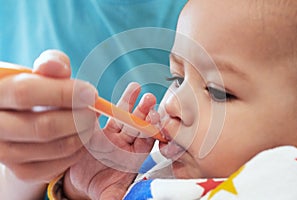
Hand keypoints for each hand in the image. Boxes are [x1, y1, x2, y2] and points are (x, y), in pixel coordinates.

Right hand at [0, 50, 97, 184]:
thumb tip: (60, 67)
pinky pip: (57, 166)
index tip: (91, 94)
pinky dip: (77, 151)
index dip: (63, 93)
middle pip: (43, 127)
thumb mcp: (40, 73)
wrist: (22, 119)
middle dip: (78, 118)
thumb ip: (51, 64)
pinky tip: (81, 137)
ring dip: (82, 134)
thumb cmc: (36, 91)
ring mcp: (5, 154)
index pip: (26, 93)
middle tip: (93, 111)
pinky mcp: (22, 171)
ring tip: (90, 122)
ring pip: (54, 148)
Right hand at [63, 82, 156, 199]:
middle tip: (150, 99)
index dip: (151, 130)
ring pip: (122, 117)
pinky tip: (104, 96)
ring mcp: (112, 135)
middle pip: (137, 125)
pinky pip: (102, 117)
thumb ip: (120, 197)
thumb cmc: (101, 187)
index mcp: (134, 157)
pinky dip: (103, 107)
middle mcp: (125, 144)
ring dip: (129, 102)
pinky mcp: (97, 130)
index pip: (147, 141)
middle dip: (144, 112)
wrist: (81, 183)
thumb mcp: (111, 195)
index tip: (155, 119)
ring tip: (135, 88)